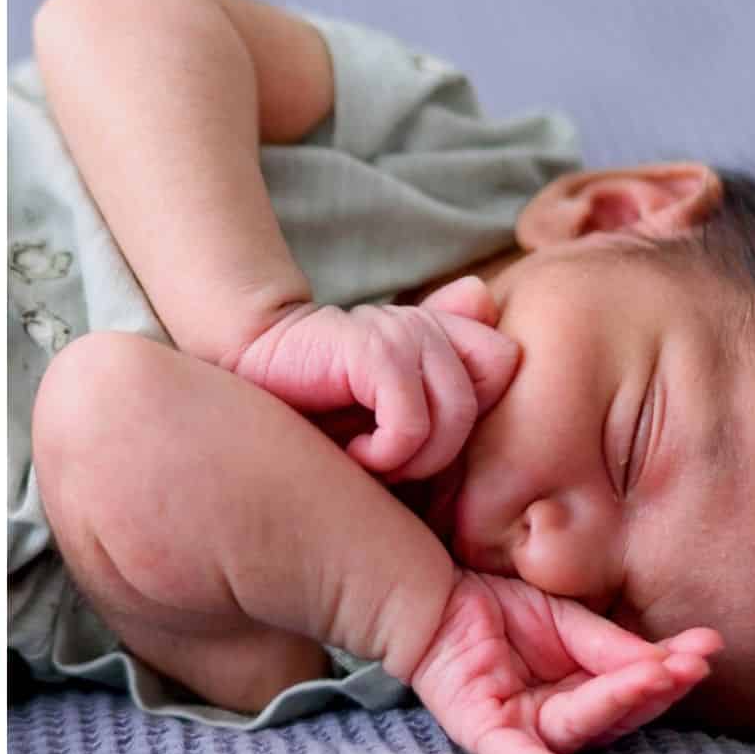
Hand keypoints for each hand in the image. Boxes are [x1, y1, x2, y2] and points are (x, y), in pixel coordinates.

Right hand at [229, 276, 519, 481]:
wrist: (251, 371)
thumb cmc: (321, 401)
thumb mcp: (387, 403)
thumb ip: (438, 367)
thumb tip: (479, 294)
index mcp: (439, 331)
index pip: (503, 363)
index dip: (468, 413)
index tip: (415, 436)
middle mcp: (427, 325)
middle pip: (480, 402)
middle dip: (438, 451)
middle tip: (387, 458)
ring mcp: (403, 333)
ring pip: (452, 419)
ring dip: (410, 458)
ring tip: (368, 457)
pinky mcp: (373, 351)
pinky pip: (411, 424)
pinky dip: (384, 454)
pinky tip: (350, 452)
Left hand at [407, 571, 722, 753]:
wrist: (435, 590)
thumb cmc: (499, 608)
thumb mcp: (568, 621)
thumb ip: (613, 648)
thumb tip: (677, 660)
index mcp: (579, 695)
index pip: (632, 690)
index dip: (667, 672)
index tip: (706, 648)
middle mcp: (555, 720)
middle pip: (614, 713)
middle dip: (655, 687)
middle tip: (693, 663)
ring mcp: (522, 730)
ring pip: (579, 726)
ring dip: (622, 703)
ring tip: (664, 679)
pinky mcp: (483, 732)